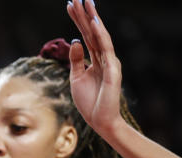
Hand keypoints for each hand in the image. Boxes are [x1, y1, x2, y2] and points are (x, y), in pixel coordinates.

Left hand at [66, 0, 122, 136]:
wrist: (100, 122)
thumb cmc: (89, 102)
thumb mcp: (76, 78)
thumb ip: (75, 60)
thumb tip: (74, 41)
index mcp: (95, 59)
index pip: (85, 35)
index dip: (78, 20)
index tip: (70, 5)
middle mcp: (104, 57)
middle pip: (92, 31)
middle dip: (84, 14)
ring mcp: (109, 62)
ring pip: (100, 36)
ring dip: (92, 19)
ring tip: (86, 3)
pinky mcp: (112, 70)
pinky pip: (105, 49)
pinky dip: (100, 35)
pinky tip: (94, 23)